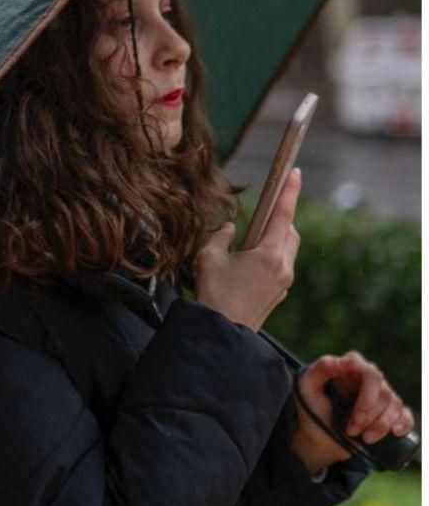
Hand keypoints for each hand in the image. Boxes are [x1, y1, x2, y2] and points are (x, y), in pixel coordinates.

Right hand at [194, 168, 301, 329]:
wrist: (222, 332)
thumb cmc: (213, 294)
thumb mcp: (208, 257)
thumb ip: (220, 236)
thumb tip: (230, 229)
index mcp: (269, 254)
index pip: (283, 215)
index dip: (289, 191)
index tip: (296, 173)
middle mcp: (283, 267)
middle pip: (290, 232)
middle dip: (281, 218)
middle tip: (266, 210)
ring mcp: (283, 282)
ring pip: (287, 250)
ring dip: (276, 239)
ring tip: (252, 240)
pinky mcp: (278, 294)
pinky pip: (280, 267)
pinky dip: (270, 256)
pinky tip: (248, 262)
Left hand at [292, 352, 415, 472]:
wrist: (318, 439)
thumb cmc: (310, 410)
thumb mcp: (305, 387)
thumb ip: (321, 369)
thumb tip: (342, 360)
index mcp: (348, 370)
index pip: (363, 366)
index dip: (364, 385)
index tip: (352, 402)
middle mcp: (366, 380)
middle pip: (382, 389)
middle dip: (368, 411)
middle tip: (352, 427)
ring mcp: (379, 397)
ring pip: (393, 404)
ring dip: (378, 424)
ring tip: (360, 436)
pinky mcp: (389, 414)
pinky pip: (405, 414)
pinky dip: (402, 424)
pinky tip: (393, 432)